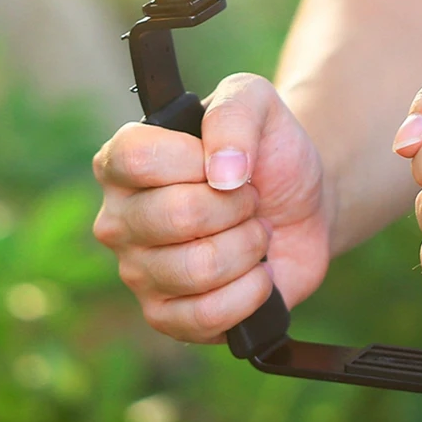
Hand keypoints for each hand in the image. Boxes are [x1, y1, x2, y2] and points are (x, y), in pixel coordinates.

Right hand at [93, 73, 330, 343]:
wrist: (302, 205)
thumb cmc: (267, 151)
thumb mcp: (258, 103)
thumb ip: (234, 113)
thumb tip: (223, 172)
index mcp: (122, 161)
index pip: (137, 158)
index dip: (195, 159)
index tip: (228, 160)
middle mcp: (119, 218)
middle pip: (175, 215)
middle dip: (237, 205)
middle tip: (248, 198)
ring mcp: (139, 272)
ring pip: (198, 268)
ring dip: (248, 246)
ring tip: (253, 232)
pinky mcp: (166, 318)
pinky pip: (206, 316)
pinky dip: (250, 292)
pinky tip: (256, 273)